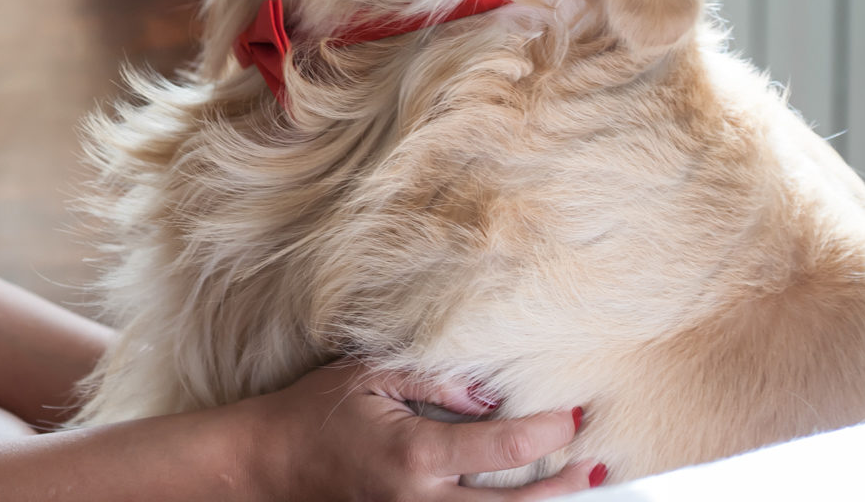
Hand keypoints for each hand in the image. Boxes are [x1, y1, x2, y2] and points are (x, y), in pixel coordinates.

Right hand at [243, 360, 601, 499]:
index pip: (505, 446)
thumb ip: (431, 380)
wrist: (267, 464)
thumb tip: (489, 394)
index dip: (550, 431)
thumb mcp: (367, 376)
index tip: (572, 415)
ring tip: (579, 488)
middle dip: (567, 485)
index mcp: (415, 455)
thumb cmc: (314, 413)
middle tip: (597, 464)